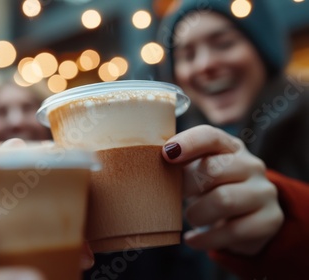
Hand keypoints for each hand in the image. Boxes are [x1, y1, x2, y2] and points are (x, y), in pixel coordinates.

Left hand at [162, 125, 283, 254]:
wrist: (250, 218)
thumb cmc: (213, 189)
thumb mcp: (200, 171)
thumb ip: (180, 163)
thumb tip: (146, 163)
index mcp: (230, 147)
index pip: (210, 137)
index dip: (188, 143)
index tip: (166, 154)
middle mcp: (252, 165)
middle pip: (214, 169)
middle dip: (187, 185)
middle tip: (173, 196)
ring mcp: (264, 192)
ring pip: (224, 200)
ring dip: (197, 213)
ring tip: (190, 217)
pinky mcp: (268, 220)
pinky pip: (232, 231)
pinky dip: (206, 239)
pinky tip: (193, 239)